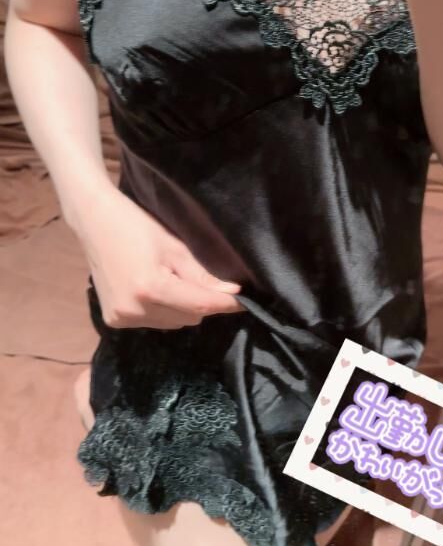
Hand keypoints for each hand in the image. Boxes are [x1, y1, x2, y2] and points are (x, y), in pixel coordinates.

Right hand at [75, 186, 245, 329]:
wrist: (93, 222)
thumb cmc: (135, 225)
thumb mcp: (174, 247)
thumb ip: (202, 275)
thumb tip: (232, 292)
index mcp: (151, 289)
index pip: (201, 305)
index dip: (226, 304)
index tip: (246, 301)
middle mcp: (134, 310)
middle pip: (188, 317)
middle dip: (200, 302)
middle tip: (194, 277)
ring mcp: (121, 319)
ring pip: (172, 323)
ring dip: (181, 308)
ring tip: (170, 280)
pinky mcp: (113, 321)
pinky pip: (153, 322)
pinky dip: (161, 310)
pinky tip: (153, 289)